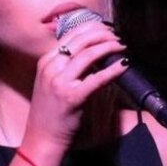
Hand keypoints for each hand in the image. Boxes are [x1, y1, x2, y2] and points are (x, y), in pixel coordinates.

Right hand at [23, 21, 126, 149]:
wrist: (43, 137)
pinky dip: (113, 70)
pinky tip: (124, 65)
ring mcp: (60, 82)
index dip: (92, 28)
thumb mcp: (50, 81)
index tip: (107, 29)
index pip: (71, 35)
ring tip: (121, 47)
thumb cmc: (50, 112)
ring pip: (88, 55)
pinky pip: (97, 78)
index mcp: (46, 61)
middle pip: (81, 40)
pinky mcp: (72, 97)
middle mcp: (51, 68)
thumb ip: (65, 65)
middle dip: (103, 35)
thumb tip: (91, 51)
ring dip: (109, 47)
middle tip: (117, 37)